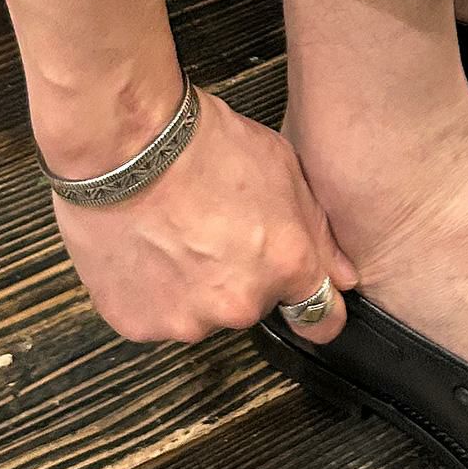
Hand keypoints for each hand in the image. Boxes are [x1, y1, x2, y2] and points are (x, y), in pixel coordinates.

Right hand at [51, 89, 357, 344]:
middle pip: (253, 304)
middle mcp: (241, 303)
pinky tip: (148, 247)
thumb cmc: (203, 147)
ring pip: (203, 312)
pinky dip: (152, 290)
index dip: (315, 307)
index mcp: (286, 265)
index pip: (321, 318)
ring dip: (195, 285)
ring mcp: (188, 319)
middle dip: (243, 276)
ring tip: (176, 233)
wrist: (124, 145)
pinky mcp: (139, 323)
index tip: (307, 302)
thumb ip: (319, 233)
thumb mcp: (285, 169)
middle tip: (217, 229)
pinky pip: (156, 314)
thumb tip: (343, 274)